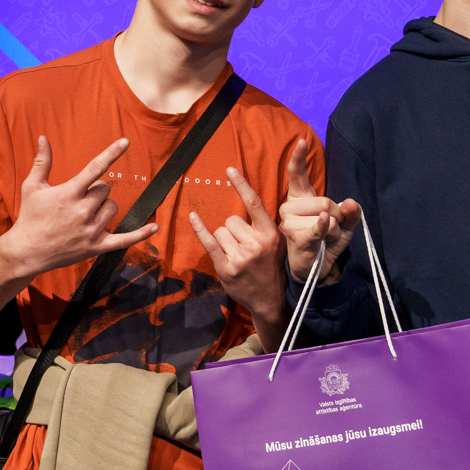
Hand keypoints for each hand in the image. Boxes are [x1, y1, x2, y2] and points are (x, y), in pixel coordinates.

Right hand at [0, 136, 159, 277]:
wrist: (26, 252)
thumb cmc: (29, 217)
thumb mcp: (32, 187)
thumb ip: (42, 162)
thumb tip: (43, 138)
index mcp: (69, 193)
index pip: (95, 168)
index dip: (111, 153)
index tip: (125, 142)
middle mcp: (83, 211)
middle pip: (105, 189)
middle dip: (95, 190)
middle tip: (78, 199)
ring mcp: (91, 230)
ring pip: (113, 207)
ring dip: (104, 207)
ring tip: (85, 214)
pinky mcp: (96, 246)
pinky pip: (124, 240)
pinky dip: (140, 234)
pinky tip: (154, 227)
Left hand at [188, 167, 285, 333]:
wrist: (270, 300)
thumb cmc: (272, 267)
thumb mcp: (276, 243)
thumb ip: (263, 225)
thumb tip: (247, 200)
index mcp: (270, 234)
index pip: (254, 203)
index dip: (241, 184)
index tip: (229, 169)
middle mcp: (255, 244)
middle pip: (231, 219)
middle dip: (233, 229)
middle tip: (243, 245)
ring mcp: (239, 258)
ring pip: (220, 231)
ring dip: (224, 239)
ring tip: (237, 254)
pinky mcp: (225, 268)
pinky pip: (209, 242)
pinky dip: (200, 229)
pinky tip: (193, 217)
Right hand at [275, 138, 361, 281]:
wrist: (316, 268)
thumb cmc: (327, 242)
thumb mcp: (345, 225)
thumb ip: (351, 212)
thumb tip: (353, 202)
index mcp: (300, 199)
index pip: (296, 175)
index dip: (298, 158)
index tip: (301, 141)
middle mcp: (289, 208)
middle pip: (325, 200)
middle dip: (338, 216)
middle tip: (333, 229)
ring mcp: (290, 223)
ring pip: (326, 216)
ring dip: (335, 230)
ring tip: (326, 239)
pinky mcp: (297, 238)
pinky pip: (317, 227)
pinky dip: (323, 226)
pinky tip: (324, 222)